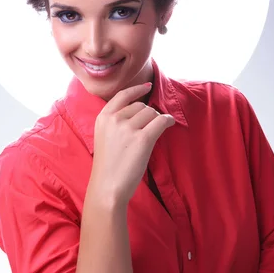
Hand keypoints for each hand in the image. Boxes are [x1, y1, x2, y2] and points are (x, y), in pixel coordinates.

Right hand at [90, 83, 174, 205]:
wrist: (107, 187)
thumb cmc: (107, 167)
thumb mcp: (104, 138)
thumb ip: (115, 123)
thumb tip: (140, 113)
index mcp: (103, 118)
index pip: (122, 96)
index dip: (136, 89)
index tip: (147, 85)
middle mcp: (115, 119)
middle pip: (140, 106)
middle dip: (148, 114)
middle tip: (150, 128)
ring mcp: (128, 128)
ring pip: (151, 113)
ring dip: (157, 120)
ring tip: (156, 132)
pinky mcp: (143, 139)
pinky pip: (161, 121)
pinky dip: (168, 120)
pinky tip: (170, 123)